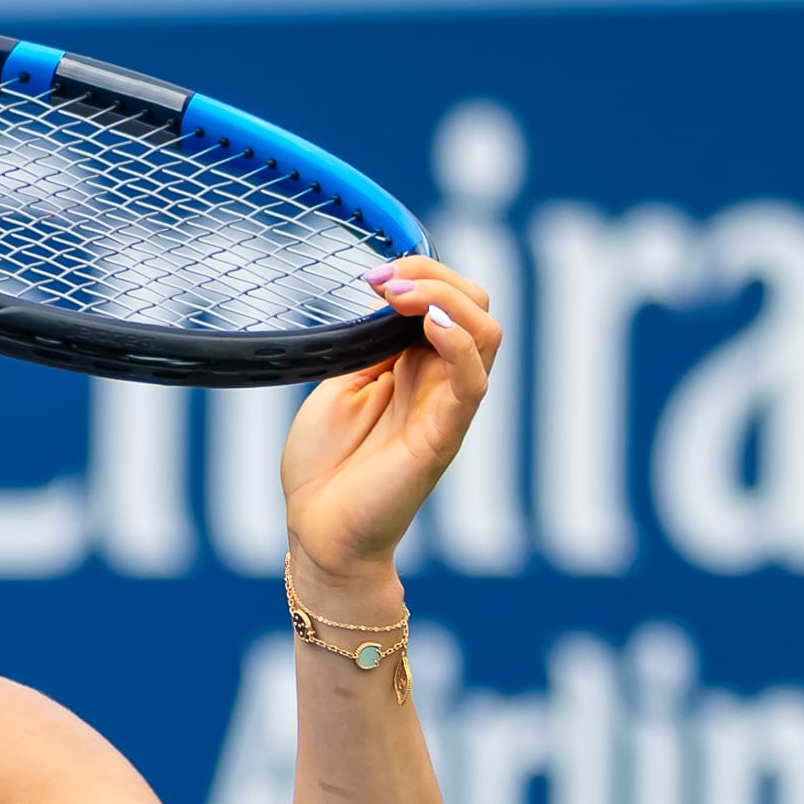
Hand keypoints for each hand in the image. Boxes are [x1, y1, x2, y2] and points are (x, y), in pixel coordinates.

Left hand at [282, 257, 498, 577]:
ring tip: (399, 297)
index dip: (419, 272)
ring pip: (486, 333)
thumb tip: (385, 298)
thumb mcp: (341, 384)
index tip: (370, 275)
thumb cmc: (326, 465)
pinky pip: (473, 383)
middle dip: (434, 275)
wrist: (318, 531)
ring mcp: (447, 407)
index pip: (448, 298)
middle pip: (476, 305)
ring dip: (446, 299)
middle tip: (382, 282)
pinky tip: (430, 324)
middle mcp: (440, 381)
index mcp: (416, 365)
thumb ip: (369, 343)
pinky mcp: (444, 436)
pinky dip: (459, 344)